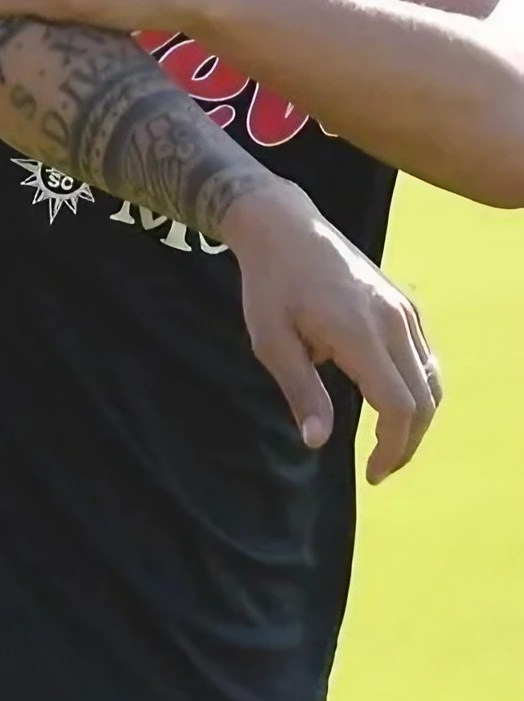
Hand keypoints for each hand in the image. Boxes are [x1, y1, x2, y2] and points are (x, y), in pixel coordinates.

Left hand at [219, 181, 440, 483]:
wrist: (283, 226)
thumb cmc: (269, 284)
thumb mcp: (270, 340)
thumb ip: (300, 391)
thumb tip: (318, 442)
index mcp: (361, 332)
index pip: (399, 407)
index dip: (392, 448)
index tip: (372, 473)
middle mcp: (394, 321)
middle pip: (424, 401)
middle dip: (407, 442)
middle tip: (380, 467)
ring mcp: (404, 311)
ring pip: (431, 381)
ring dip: (416, 418)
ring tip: (386, 442)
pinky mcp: (404, 305)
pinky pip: (424, 359)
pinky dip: (416, 390)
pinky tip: (390, 404)